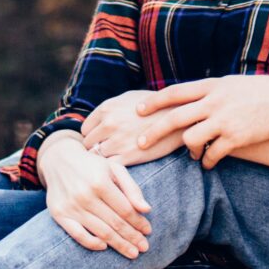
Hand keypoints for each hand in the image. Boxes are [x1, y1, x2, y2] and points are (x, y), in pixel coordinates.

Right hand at [39, 131, 152, 258]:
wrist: (59, 160)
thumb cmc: (92, 166)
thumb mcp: (114, 169)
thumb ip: (132, 188)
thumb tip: (147, 210)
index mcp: (100, 182)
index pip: (125, 209)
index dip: (138, 222)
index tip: (148, 231)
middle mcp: (84, 195)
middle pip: (115, 223)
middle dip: (132, 237)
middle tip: (144, 248)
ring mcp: (71, 207)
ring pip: (100, 232)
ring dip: (119, 244)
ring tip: (132, 252)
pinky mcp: (59, 214)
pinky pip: (78, 235)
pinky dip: (92, 243)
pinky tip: (105, 246)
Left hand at [79, 89, 197, 163]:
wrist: (182, 117)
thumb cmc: (157, 107)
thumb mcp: (130, 98)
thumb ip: (110, 108)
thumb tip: (97, 120)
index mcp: (107, 108)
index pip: (85, 129)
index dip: (93, 137)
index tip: (101, 142)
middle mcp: (109, 123)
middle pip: (87, 144)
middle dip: (95, 149)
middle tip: (105, 154)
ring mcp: (117, 140)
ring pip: (96, 157)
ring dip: (103, 161)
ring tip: (113, 161)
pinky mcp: (128, 156)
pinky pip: (109, 167)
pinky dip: (112, 170)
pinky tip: (121, 167)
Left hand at [135, 77, 268, 167]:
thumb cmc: (259, 92)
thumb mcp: (231, 84)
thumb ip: (209, 92)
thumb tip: (187, 100)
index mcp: (212, 86)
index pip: (175, 92)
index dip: (154, 101)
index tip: (137, 109)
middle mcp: (215, 102)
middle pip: (175, 118)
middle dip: (154, 132)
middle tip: (140, 143)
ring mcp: (225, 120)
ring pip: (191, 139)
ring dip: (188, 150)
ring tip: (192, 155)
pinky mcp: (236, 138)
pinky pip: (212, 154)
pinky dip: (207, 161)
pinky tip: (208, 163)